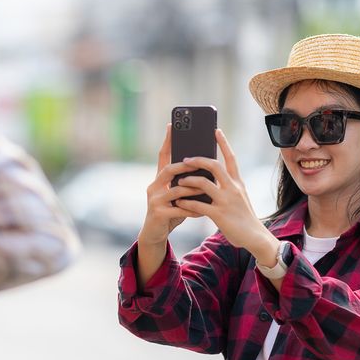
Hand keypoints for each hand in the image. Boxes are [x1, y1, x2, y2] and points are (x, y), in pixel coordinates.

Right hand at [139, 125, 209, 248]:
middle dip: (184, 165)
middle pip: (168, 170)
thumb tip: (206, 169)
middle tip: (197, 161)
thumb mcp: (177, 195)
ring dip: (192, 189)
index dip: (167, 141)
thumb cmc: (171, 211)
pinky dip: (192, 209)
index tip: (172, 126)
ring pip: (176, 190)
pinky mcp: (158, 213)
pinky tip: (202, 211)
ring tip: (206, 189)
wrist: (155, 233)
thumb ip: (186, 183)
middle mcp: (154, 186)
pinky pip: (179, 209)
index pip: (163, 156)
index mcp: (159, 179)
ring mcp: (154, 200)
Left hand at [170, 129, 279, 265]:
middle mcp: (233, 188)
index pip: (231, 157)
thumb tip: (210, 177)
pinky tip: (180, 201)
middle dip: (197, 159)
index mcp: (238, 182)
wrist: (255, 237)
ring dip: (188, 180)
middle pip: (214, 165)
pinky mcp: (219, 214)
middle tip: (184, 159)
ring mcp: (226, 201)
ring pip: (203, 183)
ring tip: (179, 181)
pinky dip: (187, 201)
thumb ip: (227, 186)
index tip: (216, 130)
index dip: (223, 143)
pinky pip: (199, 204)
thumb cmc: (244, 217)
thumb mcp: (239, 197)